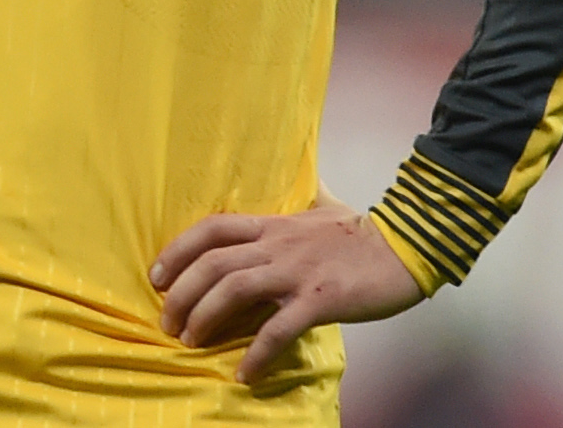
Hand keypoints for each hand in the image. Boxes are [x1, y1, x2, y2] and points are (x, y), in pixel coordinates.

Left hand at [150, 194, 425, 384]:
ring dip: (205, 318)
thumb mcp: (322, 208)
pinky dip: (257, 354)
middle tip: (167, 321)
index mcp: (272, 225)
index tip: (156, 276)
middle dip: (181, 293)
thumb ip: (299, 205)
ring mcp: (296, 272)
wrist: (406, 247)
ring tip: (191, 342)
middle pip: (213, 263)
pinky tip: (245, 373)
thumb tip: (299, 189)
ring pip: (235, 290)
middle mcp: (276, 245)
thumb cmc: (361, 232)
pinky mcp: (319, 300)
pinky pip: (278, 330)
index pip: (211, 229)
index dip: (177, 250)